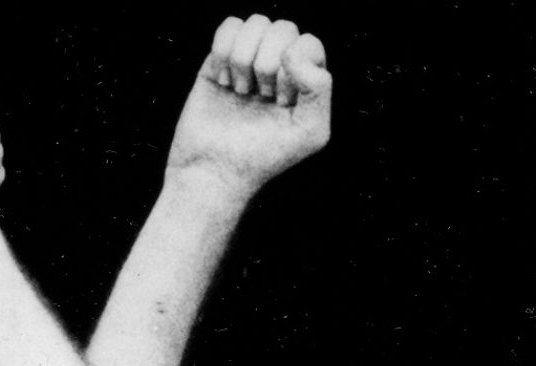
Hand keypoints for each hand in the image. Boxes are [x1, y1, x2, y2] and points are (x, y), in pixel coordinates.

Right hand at [167, 15, 331, 197]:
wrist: (214, 173)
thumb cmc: (264, 158)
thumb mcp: (311, 132)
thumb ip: (320, 87)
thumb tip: (292, 51)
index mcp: (303, 79)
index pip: (307, 43)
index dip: (294, 67)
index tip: (281, 102)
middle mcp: (277, 66)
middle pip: (282, 28)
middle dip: (268, 63)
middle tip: (260, 97)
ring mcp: (246, 62)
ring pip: (255, 23)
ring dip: (245, 58)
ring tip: (240, 91)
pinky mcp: (216, 62)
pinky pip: (228, 27)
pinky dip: (224, 51)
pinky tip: (222, 81)